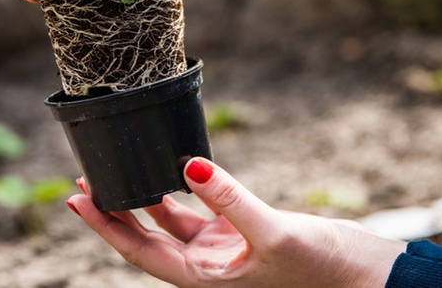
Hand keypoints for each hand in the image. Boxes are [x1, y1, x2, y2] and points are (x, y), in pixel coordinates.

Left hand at [66, 158, 405, 287]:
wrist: (364, 276)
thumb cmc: (323, 268)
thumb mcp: (275, 234)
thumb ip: (232, 200)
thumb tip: (191, 165)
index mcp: (205, 279)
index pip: (141, 252)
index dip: (107, 227)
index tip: (78, 200)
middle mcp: (207, 266)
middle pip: (147, 237)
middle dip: (116, 210)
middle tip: (85, 179)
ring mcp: (224, 249)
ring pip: (170, 220)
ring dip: (144, 197)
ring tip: (117, 169)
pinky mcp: (241, 232)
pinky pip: (200, 208)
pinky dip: (182, 188)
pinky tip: (170, 168)